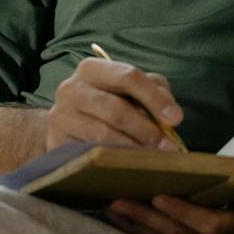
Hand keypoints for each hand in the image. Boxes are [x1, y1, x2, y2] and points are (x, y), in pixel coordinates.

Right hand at [47, 57, 183, 150]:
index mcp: (92, 69)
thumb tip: (171, 112)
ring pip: (104, 135)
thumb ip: (152, 89)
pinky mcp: (56, 141)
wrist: (64, 123)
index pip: (128, 76)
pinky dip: (113, 160)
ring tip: (153, 158)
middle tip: (168, 147)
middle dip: (147, 130)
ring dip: (133, 149)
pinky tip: (128, 165)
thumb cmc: (105, 102)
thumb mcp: (127, 88)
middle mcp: (71, 88)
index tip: (176, 119)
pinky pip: (90, 154)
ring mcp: (60, 116)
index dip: (155, 98)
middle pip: (117, 109)